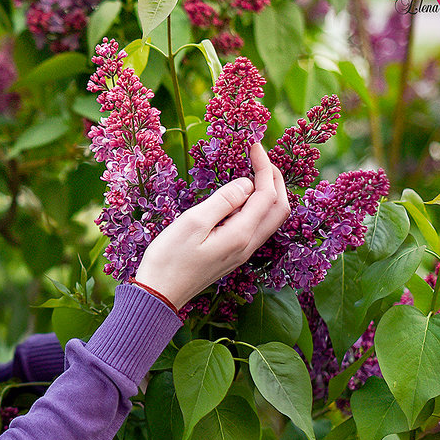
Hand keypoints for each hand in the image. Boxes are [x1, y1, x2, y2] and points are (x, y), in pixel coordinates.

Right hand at [134, 142, 289, 308]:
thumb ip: (223, 201)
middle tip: (260, 156)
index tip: (254, 145)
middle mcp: (248, 245)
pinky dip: (259, 206)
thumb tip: (247, 183)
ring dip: (270, 192)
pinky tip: (243, 197)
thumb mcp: (192, 223)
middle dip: (275, 178)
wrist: (160, 294)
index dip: (264, 167)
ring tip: (255, 171)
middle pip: (279, 208)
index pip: (265, 194)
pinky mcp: (234, 254)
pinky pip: (258, 226)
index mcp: (240, 235)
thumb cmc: (169, 258)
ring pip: (271, 218)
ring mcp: (243, 252)